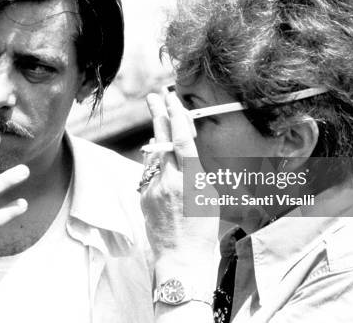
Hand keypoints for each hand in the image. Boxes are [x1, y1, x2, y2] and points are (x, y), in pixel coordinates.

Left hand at [140, 92, 218, 280]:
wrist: (181, 258)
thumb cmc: (203, 229)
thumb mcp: (209, 196)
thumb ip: (195, 170)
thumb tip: (182, 151)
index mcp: (189, 179)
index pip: (181, 139)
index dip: (176, 115)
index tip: (172, 99)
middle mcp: (167, 181)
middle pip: (161, 139)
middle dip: (158, 114)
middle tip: (154, 95)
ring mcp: (152, 189)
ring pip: (153, 155)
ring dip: (158, 139)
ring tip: (161, 123)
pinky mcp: (142, 197)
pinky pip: (148, 172)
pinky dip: (155, 163)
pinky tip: (159, 158)